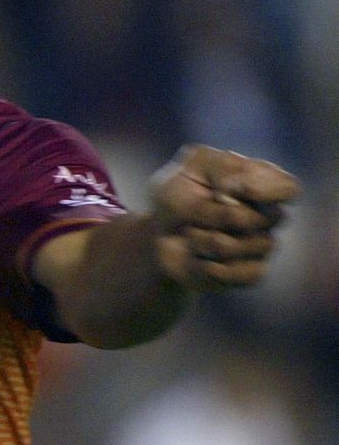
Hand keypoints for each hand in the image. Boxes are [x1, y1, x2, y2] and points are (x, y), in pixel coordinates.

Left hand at [150, 145, 299, 289]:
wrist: (155, 235)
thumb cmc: (177, 194)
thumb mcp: (191, 169)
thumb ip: (222, 172)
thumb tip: (237, 189)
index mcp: (260, 183)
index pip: (288, 188)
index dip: (269, 191)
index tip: (233, 190)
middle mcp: (267, 215)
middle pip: (270, 218)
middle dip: (222, 216)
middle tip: (192, 213)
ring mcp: (260, 245)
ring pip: (252, 246)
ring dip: (207, 240)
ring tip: (189, 233)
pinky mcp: (249, 272)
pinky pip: (246, 275)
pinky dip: (211, 267)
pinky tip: (195, 258)